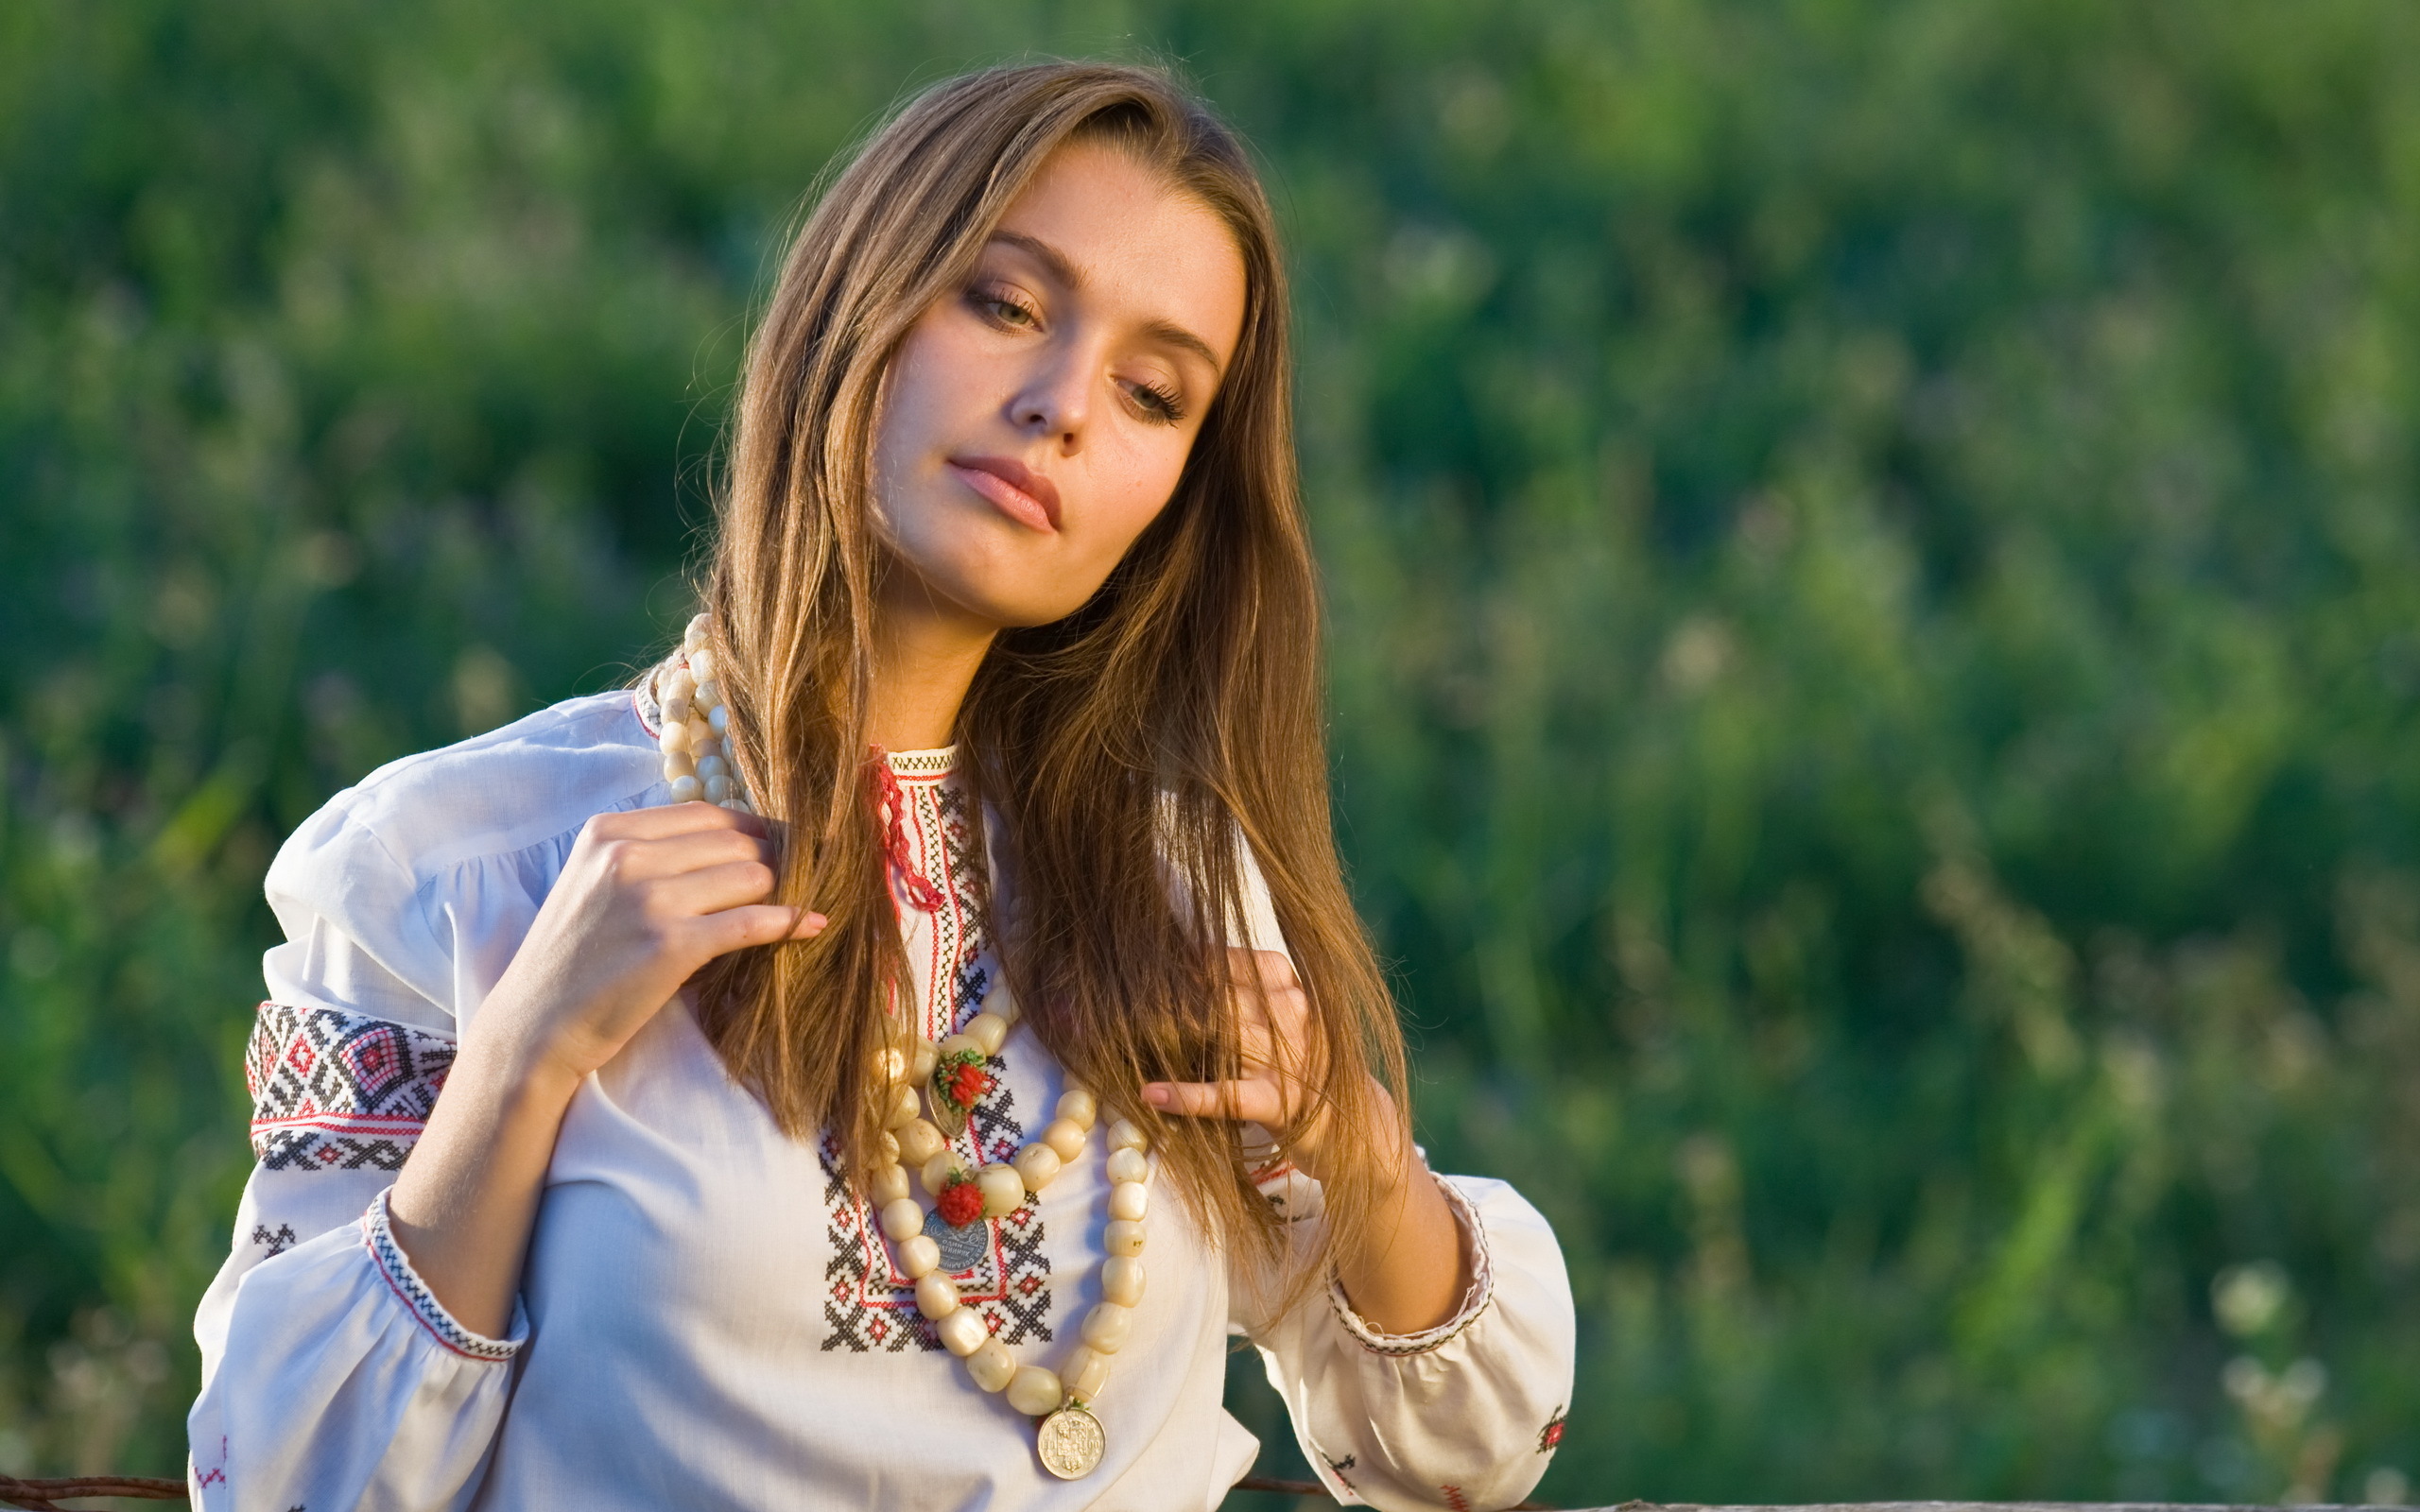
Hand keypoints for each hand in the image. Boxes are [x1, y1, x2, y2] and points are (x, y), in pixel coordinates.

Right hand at [470, 801, 823, 1087]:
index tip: (782, 845)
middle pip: (735, 841)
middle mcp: (626, 856)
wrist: (534, 1027)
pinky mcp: (671, 945)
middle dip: (775, 858)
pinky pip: (752, 922)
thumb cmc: (573, 960)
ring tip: (798, 904)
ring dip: (781, 891)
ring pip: (751, 875)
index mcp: (608, 832)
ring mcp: (649, 899)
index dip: (753, 829)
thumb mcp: (595, 884)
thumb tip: (738, 843)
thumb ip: (650, 855)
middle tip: (803, 877)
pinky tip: (812, 925)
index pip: (707, 813)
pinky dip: (789, 922)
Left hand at [1142, 947, 1348, 1179]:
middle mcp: (1293, 1017)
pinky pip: (1227, 1096)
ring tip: (1128, 1028)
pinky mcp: (1278, 1103)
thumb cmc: (1307, 1068)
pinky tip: (1152, 1093)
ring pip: (1223, 1036)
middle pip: (1223, 995)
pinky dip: (1188, 1095)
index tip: (1155, 957)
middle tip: (1125, 989)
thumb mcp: (1288, 1021)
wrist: (1357, 1127)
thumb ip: (1249, 995)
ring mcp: (1286, 1060)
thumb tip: (1184, 967)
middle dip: (1175, 992)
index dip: (1193, 959)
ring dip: (1174, 1032)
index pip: (1236, 961)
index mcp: (1294, 990)